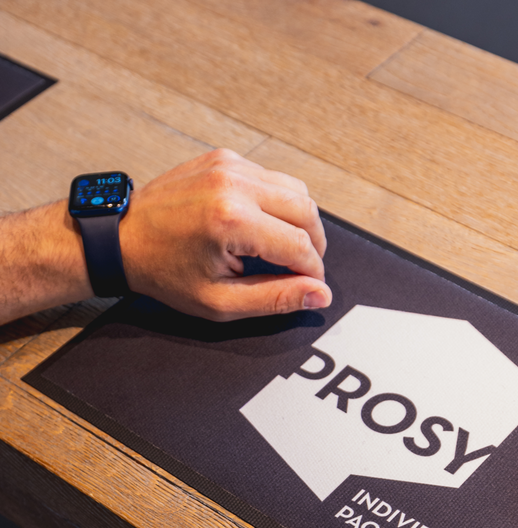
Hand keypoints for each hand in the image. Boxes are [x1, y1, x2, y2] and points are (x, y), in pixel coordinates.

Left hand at [119, 149, 330, 320]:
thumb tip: (320, 294)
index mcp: (232, 220)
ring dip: (300, 223)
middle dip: (314, 246)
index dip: (313, 273)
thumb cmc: (165, 272)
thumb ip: (276, 298)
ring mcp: (229, 166)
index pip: (301, 246)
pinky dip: (278, 204)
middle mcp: (234, 185)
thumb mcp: (221, 301)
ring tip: (284, 248)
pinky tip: (262, 225)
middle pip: (307, 213)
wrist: (121, 239)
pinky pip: (272, 178)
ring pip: (296, 191)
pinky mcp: (224, 159)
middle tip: (303, 269)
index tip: (310, 286)